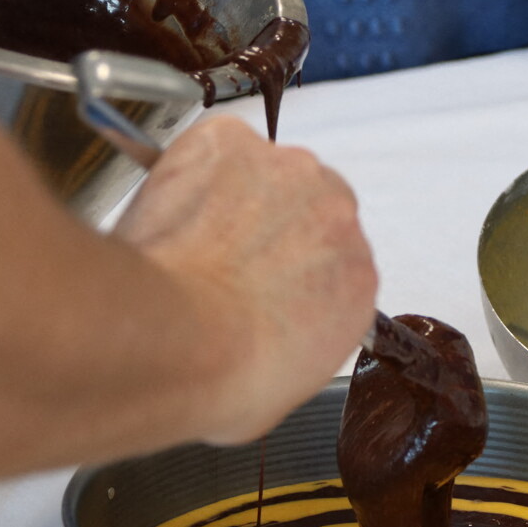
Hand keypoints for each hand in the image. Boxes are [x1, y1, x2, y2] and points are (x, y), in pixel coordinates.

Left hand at [117, 116, 377, 444]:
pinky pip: (213, 146)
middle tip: (219, 257)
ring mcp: (288, 172)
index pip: (330, 255)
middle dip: (264, 226)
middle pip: (303, 205)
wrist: (179, 340)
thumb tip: (265, 332)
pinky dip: (189, 169)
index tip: (257, 277)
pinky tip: (169, 213)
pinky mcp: (233, 143)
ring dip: (227, 196)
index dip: (287, 265)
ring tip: (186, 237)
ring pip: (258, 173)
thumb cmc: (225, 375)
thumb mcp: (285, 383)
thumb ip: (296, 337)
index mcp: (358, 280)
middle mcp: (337, 215)